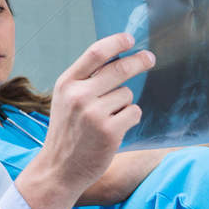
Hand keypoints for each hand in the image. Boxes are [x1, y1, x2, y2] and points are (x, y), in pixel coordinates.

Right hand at [16, 34, 151, 208]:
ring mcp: (94, 113)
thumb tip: (117, 59)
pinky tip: (115, 129)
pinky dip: (129, 119)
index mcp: (67, 84)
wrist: (59, 169)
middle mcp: (79, 95)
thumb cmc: (67, 133)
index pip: (96, 53)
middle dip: (139, 62)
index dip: (116, 42)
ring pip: (127, 95)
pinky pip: (133, 113)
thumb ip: (85, 81)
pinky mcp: (110, 131)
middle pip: (119, 69)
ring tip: (107, 119)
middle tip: (150, 59)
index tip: (130, 39)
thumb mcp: (65, 100)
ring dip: (124, 104)